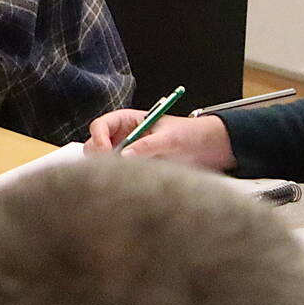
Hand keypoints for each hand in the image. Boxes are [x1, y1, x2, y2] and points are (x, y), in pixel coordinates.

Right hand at [83, 109, 235, 168]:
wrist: (208, 149)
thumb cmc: (189, 134)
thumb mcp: (170, 138)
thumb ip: (147, 145)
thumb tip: (124, 156)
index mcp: (126, 120)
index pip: (100, 126)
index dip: (98, 138)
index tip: (106, 153)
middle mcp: (122, 136)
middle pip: (95, 145)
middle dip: (99, 157)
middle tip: (113, 169)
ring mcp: (126, 154)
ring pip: (103, 163)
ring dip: (108, 169)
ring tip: (125, 176)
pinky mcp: (134, 169)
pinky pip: (118, 175)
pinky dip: (118, 179)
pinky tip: (129, 184)